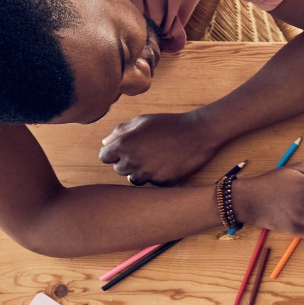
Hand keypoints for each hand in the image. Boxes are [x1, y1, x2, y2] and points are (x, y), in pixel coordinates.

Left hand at [99, 112, 219, 185]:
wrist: (198, 133)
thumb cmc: (169, 124)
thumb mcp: (142, 120)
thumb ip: (119, 131)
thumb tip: (105, 143)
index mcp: (124, 144)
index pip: (104, 157)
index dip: (113, 153)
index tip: (125, 149)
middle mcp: (133, 161)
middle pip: (118, 169)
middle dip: (127, 161)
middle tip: (144, 151)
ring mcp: (148, 173)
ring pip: (133, 179)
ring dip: (139, 171)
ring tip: (154, 159)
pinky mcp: (162, 182)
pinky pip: (151, 183)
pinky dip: (156, 176)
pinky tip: (166, 164)